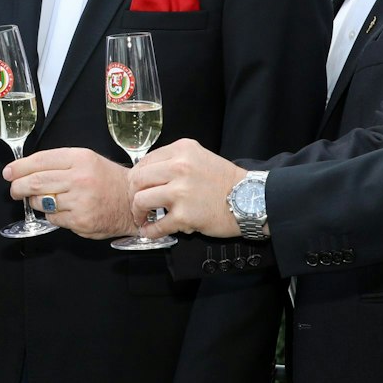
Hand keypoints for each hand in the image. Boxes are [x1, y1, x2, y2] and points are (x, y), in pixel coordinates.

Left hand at [3, 148, 139, 238]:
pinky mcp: (80, 220)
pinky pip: (53, 218)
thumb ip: (59, 162)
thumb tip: (24, 170)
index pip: (40, 160)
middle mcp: (79, 178)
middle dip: (18, 187)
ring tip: (45, 199)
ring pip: (41, 202)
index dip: (19, 167)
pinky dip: (52, 215)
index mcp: (80, 158)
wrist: (132, 200)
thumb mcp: (87, 160)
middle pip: (35, 182)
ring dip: (36, 202)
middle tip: (14, 190)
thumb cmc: (107, 180)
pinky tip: (64, 210)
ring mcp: (80, 201)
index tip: (9, 172)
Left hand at [130, 140, 246, 240]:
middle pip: (137, 180)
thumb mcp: (199, 157)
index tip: (139, 187)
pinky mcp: (185, 215)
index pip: (144, 161)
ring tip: (143, 218)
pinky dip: (150, 231)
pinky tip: (149, 232)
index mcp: (181, 150)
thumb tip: (146, 174)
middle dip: (133, 194)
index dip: (137, 176)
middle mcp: (179, 167)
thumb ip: (174, 161)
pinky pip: (157, 225)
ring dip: (138, 212)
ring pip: (141, 201)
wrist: (250, 199)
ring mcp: (181, 192)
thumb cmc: (224, 181)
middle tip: (138, 204)